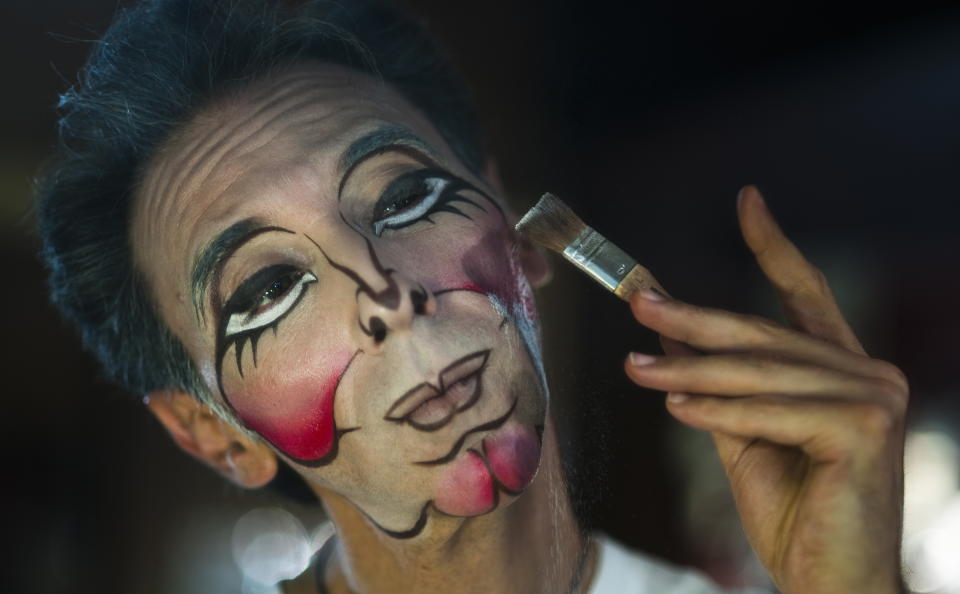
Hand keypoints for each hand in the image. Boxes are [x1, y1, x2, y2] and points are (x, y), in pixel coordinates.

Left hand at [623, 186, 907, 593]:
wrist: (830, 582)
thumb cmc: (792, 513)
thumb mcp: (744, 436)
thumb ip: (720, 387)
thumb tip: (670, 339)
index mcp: (844, 370)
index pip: (806, 295)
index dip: (774, 246)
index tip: (747, 200)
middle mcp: (869, 374)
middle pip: (764, 335)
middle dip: (694, 320)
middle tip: (639, 303)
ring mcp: (874, 399)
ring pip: (759, 374)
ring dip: (689, 370)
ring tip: (636, 366)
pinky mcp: (865, 431)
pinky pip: (771, 412)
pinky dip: (720, 412)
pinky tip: (675, 406)